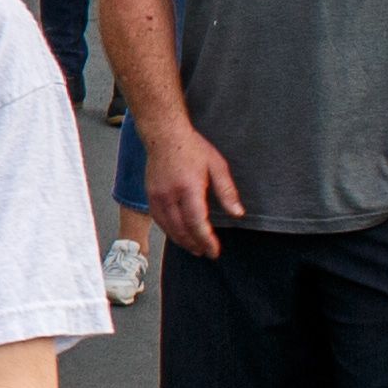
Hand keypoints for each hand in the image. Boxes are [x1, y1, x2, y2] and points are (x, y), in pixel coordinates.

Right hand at [137, 122, 244, 260]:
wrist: (164, 135)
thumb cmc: (192, 148)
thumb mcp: (217, 166)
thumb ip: (227, 191)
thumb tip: (237, 213)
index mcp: (188, 188)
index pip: (196, 222)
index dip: (206, 240)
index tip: (215, 251)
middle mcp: (170, 195)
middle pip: (181, 229)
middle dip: (195, 244)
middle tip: (206, 253)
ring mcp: (157, 196)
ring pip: (168, 227)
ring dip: (181, 241)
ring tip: (194, 248)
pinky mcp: (150, 195)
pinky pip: (158, 220)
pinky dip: (169, 231)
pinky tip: (178, 235)